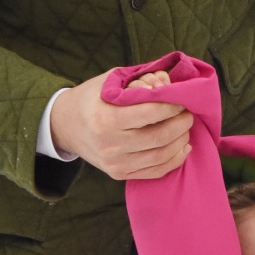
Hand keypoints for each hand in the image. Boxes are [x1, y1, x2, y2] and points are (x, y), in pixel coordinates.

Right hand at [50, 70, 192, 179]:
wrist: (66, 126)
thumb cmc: (93, 98)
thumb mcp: (111, 81)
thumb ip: (140, 80)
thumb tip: (168, 84)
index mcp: (105, 118)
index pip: (149, 113)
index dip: (172, 106)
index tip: (182, 100)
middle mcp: (109, 144)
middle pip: (159, 137)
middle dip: (181, 124)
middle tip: (188, 113)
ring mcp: (114, 163)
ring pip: (160, 156)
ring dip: (181, 141)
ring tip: (186, 128)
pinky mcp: (119, 174)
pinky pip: (155, 171)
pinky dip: (174, 160)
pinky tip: (182, 146)